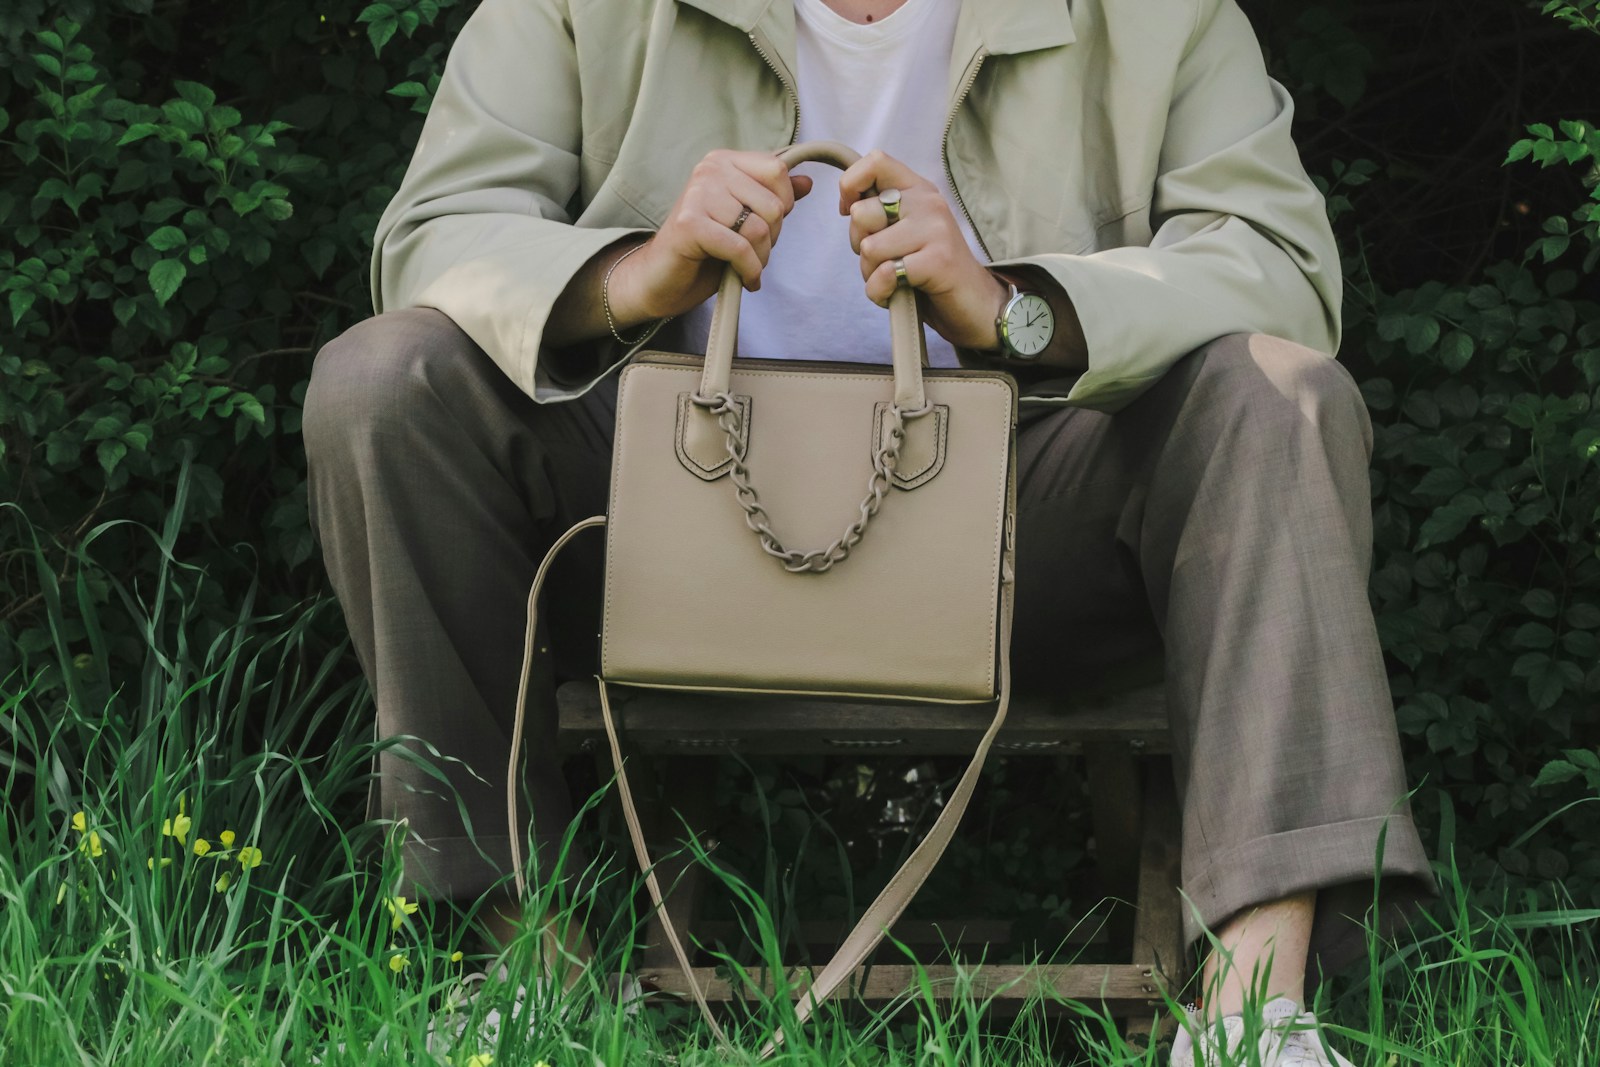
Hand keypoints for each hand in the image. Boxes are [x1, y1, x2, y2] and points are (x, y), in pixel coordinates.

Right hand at [608, 149, 812, 322]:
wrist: (661, 278)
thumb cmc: (703, 249)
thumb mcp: (744, 219)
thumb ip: (772, 198)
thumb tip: (808, 182)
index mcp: (723, 161)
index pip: (778, 171)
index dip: (783, 204)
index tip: (765, 226)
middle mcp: (708, 170)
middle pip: (773, 204)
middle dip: (772, 238)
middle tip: (753, 252)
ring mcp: (697, 194)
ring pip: (759, 228)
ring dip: (760, 258)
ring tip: (746, 266)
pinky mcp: (689, 224)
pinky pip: (740, 248)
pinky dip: (749, 270)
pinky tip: (744, 279)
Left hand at [838, 150, 1007, 350]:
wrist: (976, 304)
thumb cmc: (930, 270)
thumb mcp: (905, 231)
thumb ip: (880, 213)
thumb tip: (847, 205)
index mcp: (919, 189)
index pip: (875, 161)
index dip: (849, 186)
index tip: (851, 212)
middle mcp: (928, 203)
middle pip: (861, 213)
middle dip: (859, 245)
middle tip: (884, 259)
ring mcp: (936, 230)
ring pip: (869, 248)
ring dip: (871, 274)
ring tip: (896, 278)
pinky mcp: (938, 260)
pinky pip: (884, 275)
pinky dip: (881, 293)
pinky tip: (899, 294)